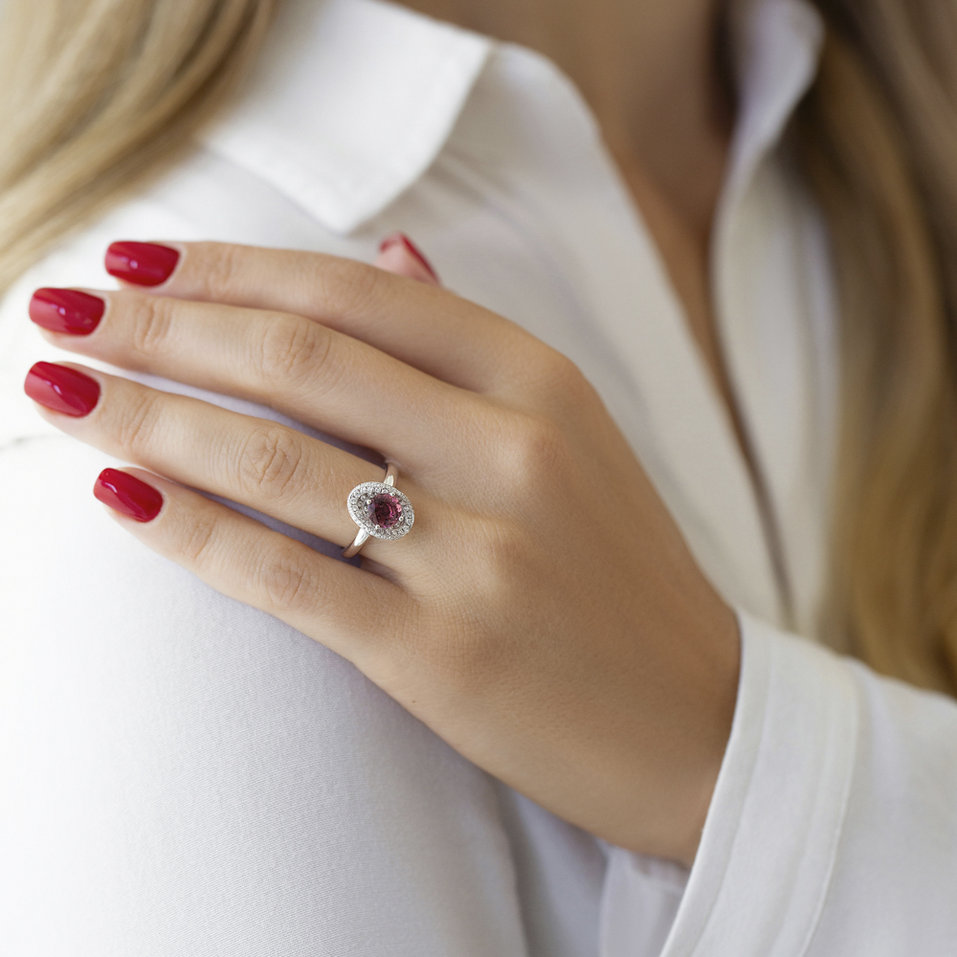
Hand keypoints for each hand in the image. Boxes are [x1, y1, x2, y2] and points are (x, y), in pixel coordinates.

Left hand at [23, 235, 739, 866]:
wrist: (698, 719)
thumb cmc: (621, 573)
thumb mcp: (572, 434)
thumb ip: (471, 347)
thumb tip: (390, 252)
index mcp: (543, 383)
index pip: (355, 292)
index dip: (230, 267)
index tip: (138, 260)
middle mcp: (512, 452)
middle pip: (299, 359)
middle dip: (160, 327)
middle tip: (60, 310)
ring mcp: (480, 556)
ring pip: (278, 459)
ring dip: (146, 417)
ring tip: (58, 392)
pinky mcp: (444, 656)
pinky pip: (290, 575)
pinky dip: (191, 530)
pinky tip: (118, 496)